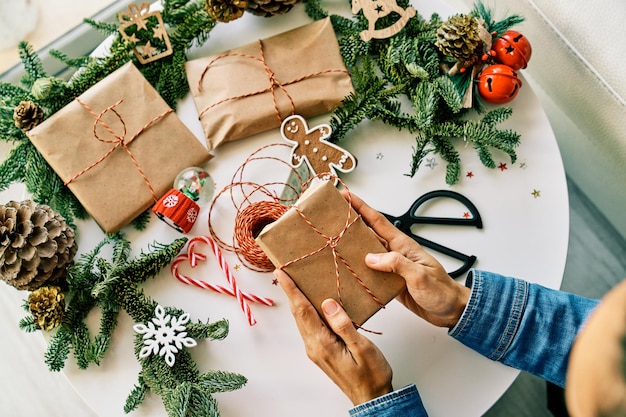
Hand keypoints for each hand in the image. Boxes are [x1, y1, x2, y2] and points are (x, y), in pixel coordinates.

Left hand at [275, 268, 392, 405]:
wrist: (371, 398)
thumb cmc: (371, 375)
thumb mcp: (362, 347)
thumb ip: (343, 325)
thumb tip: (328, 303)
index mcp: (322, 344)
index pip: (303, 310)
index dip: (291, 290)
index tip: (281, 273)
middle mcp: (314, 347)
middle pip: (298, 314)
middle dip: (291, 292)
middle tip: (284, 272)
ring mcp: (316, 350)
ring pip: (303, 320)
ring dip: (298, 301)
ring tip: (295, 283)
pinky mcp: (321, 352)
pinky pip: (310, 327)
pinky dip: (307, 311)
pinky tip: (313, 304)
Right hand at [343, 190, 470, 328]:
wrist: (451, 310)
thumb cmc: (441, 291)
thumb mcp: (420, 275)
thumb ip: (397, 264)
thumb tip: (371, 258)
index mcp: (402, 245)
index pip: (377, 221)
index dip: (361, 207)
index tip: (346, 195)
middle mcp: (394, 253)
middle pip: (367, 233)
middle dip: (350, 222)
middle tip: (331, 215)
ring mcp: (390, 267)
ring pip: (365, 252)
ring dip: (349, 246)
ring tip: (330, 240)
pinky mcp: (388, 281)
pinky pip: (368, 272)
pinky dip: (356, 269)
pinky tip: (345, 270)